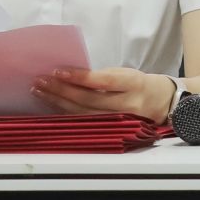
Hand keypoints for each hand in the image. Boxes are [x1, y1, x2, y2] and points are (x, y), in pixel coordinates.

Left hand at [34, 66, 174, 121]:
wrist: (160, 104)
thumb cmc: (138, 84)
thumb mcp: (126, 74)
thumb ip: (102, 76)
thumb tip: (71, 75)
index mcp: (133, 84)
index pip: (103, 81)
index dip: (80, 77)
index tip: (58, 71)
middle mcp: (127, 104)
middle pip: (89, 100)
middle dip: (62, 90)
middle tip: (41, 80)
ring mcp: (118, 120)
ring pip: (83, 113)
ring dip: (58, 102)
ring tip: (40, 90)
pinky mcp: (111, 129)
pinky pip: (84, 121)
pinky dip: (65, 112)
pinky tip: (51, 105)